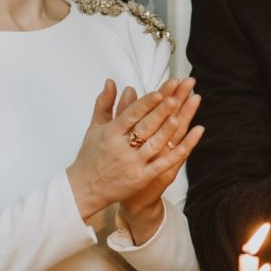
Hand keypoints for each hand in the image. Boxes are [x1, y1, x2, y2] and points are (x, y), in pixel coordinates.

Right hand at [66, 77, 204, 221]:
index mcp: (110, 133)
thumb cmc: (91, 155)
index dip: (146, 103)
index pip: (131, 114)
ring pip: (153, 145)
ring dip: (167, 131)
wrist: (84, 189)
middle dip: (161, 112)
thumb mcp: (94, 127)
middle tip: (176, 97)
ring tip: (180, 116)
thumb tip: (111, 81)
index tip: (160, 92)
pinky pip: (159, 166)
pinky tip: (186, 145)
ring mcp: (132, 164)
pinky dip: (174, 156)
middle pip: (144, 127)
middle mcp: (121, 148)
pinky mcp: (140, 179)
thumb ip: (104, 103)